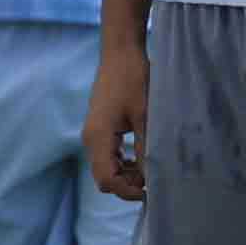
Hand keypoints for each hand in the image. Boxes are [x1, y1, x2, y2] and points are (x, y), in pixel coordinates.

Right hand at [84, 38, 149, 204]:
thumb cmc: (134, 80)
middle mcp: (90, 139)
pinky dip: (123, 163)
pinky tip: (141, 156)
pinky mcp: (100, 129)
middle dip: (127, 184)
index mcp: (98, 137)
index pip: (106, 180)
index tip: (152, 190)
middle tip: (155, 179)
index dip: (128, 191)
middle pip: (104, 178)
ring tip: (151, 166)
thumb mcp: (146, 116)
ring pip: (106, 168)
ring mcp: (93, 134)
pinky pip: (108, 156)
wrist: (121, 54)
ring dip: (127, 174)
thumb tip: (153, 178)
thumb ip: (147, 149)